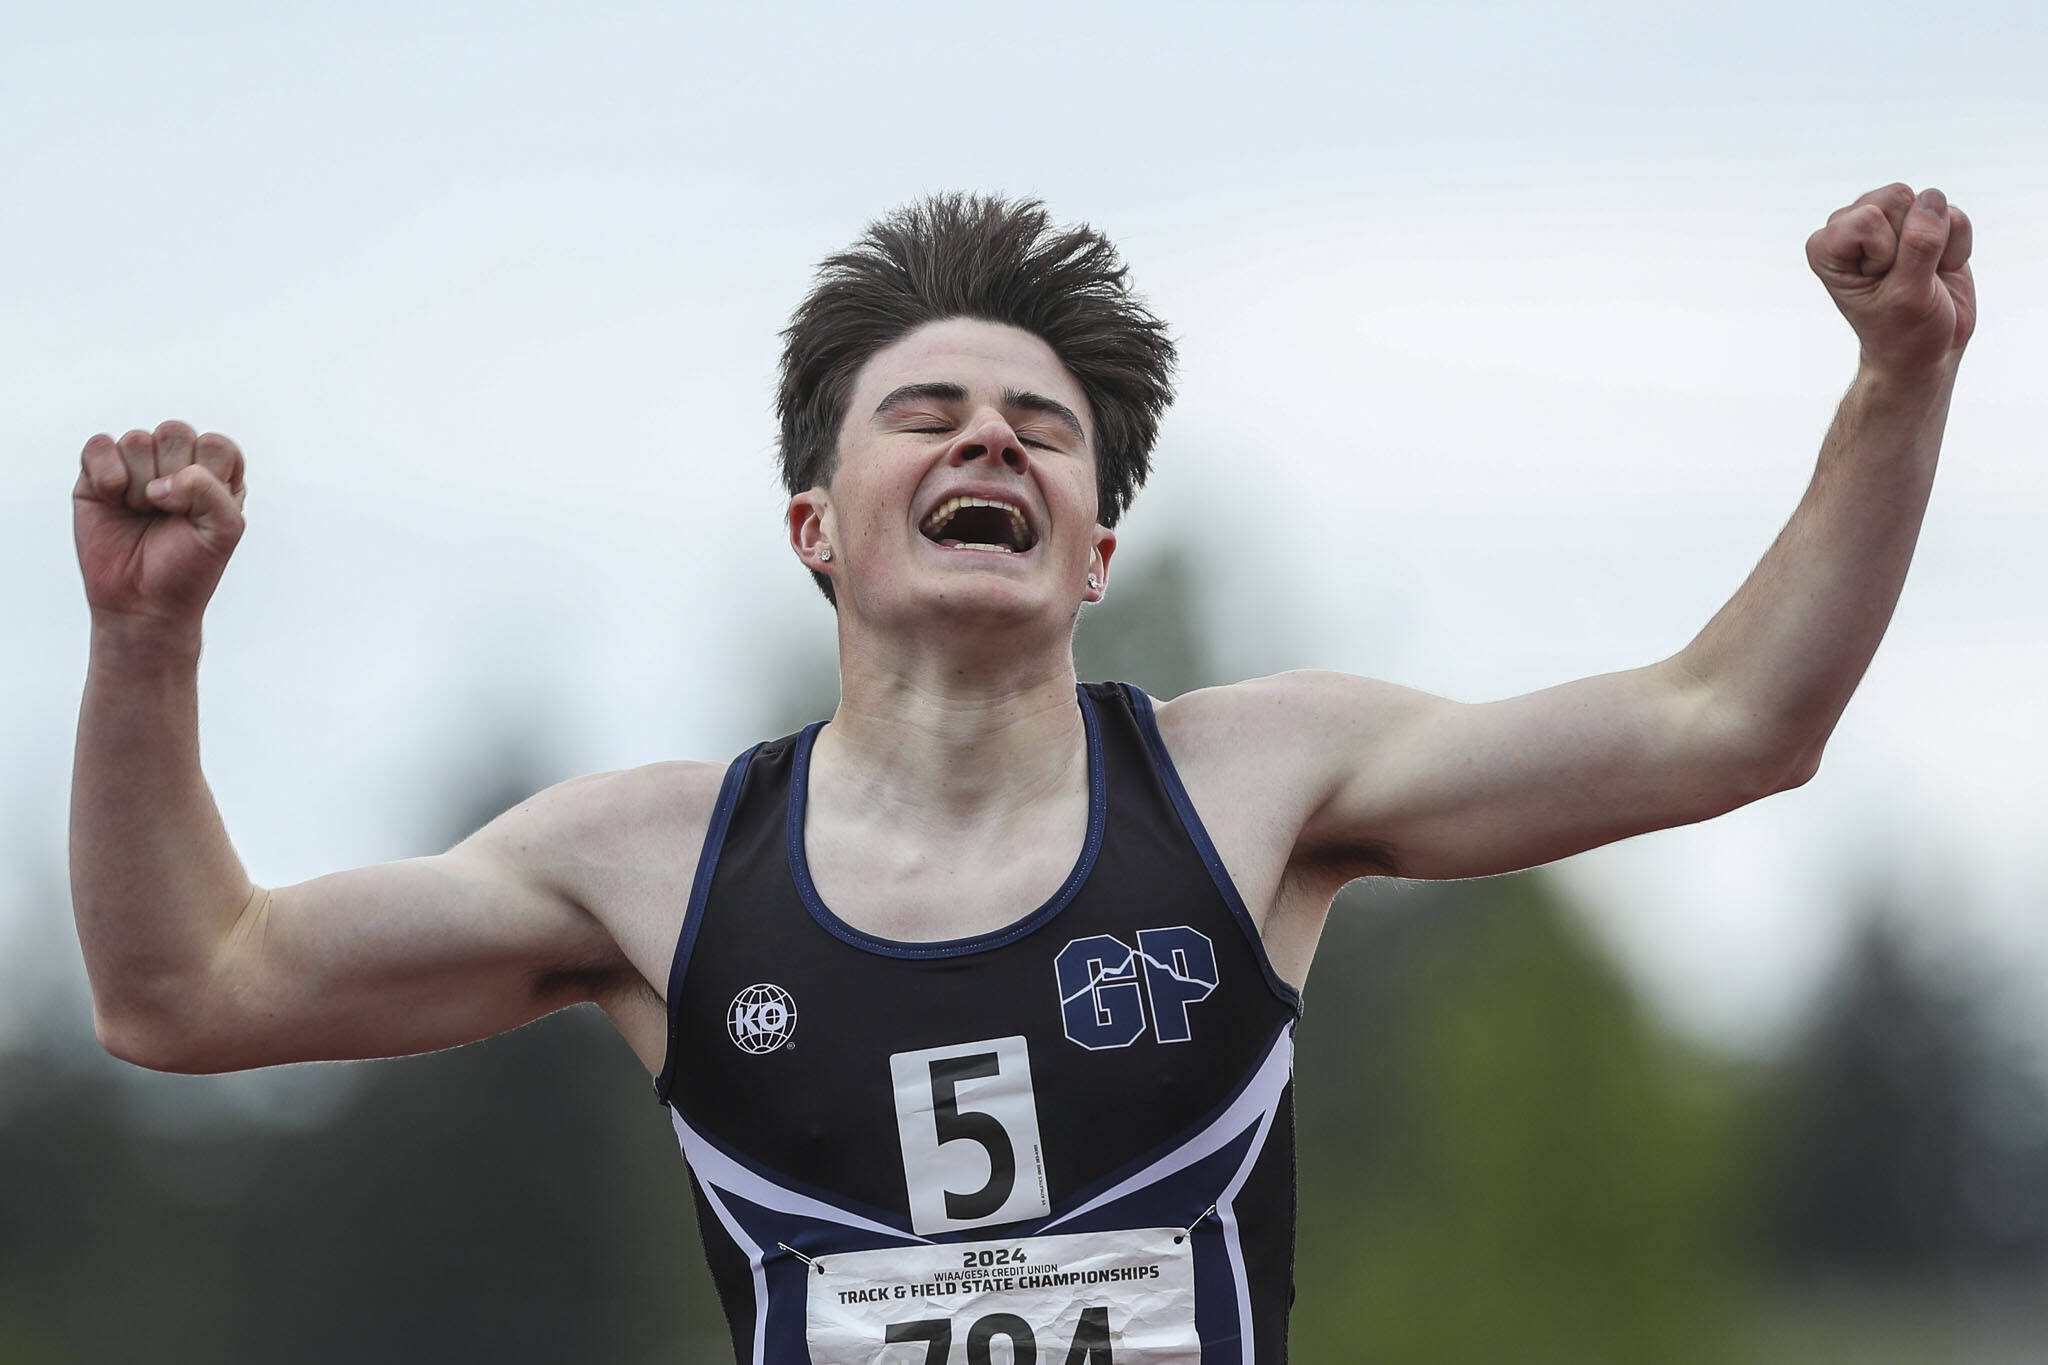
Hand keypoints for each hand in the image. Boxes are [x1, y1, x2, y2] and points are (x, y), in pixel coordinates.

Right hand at [73, 420, 247, 631]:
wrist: (142, 603)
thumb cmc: (188, 567)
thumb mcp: (224, 531)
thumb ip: (210, 492)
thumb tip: (160, 481)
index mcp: (215, 473)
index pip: (216, 444)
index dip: (207, 477)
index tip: (199, 514)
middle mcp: (176, 463)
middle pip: (175, 432)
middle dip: (171, 478)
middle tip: (167, 514)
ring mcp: (135, 466)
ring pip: (137, 439)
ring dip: (138, 484)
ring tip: (142, 513)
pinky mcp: (97, 474)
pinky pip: (99, 445)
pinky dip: (106, 474)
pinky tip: (114, 500)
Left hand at [1806, 182, 1974, 382]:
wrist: (1926, 351)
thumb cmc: (1903, 331)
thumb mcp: (1907, 296)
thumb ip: (1918, 247)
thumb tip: (1933, 201)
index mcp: (1828, 244)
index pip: (1868, 217)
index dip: (1887, 253)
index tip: (1881, 282)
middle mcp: (1852, 224)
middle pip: (1897, 197)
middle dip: (1912, 243)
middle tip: (1903, 278)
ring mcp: (1890, 220)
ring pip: (1929, 201)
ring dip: (1937, 244)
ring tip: (1921, 274)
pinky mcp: (1926, 223)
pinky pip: (1956, 217)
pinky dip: (1956, 247)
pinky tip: (1939, 270)